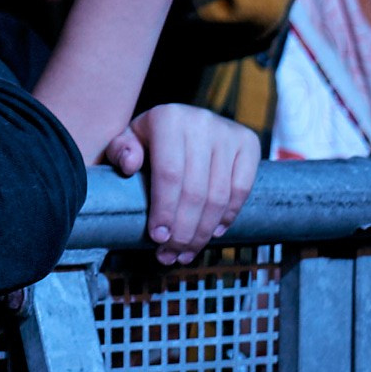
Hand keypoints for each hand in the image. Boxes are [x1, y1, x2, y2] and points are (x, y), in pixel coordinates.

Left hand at [104, 103, 259, 264]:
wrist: (182, 117)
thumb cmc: (149, 136)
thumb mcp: (128, 138)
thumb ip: (120, 150)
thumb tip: (129, 165)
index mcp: (168, 118)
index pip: (169, 174)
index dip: (165, 210)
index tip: (158, 238)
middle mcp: (201, 122)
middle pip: (196, 191)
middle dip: (184, 230)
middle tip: (171, 254)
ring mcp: (228, 133)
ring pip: (219, 195)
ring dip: (203, 231)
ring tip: (186, 251)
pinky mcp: (249, 143)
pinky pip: (241, 190)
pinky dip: (228, 216)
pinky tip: (212, 232)